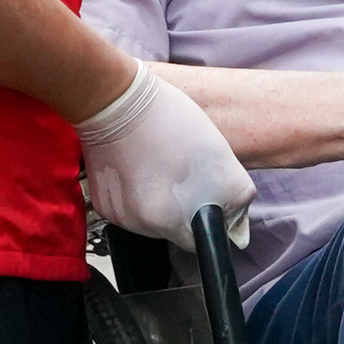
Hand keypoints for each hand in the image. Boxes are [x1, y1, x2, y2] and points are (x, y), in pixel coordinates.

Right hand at [76, 68, 255, 248]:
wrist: (115, 102)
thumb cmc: (168, 120)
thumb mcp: (221, 157)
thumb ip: (235, 199)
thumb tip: (237, 232)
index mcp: (178, 219)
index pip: (201, 241)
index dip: (209, 221)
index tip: (207, 201)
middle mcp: (149, 226)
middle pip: (176, 230)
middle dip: (184, 208)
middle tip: (182, 174)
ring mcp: (125, 218)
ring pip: (152, 222)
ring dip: (160, 202)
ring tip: (161, 166)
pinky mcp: (106, 208)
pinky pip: (129, 212)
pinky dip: (136, 197)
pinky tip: (139, 169)